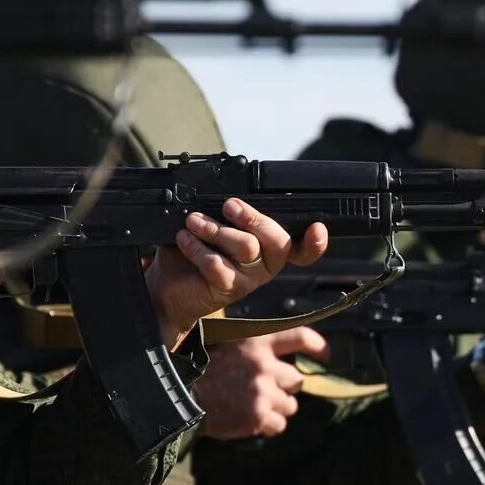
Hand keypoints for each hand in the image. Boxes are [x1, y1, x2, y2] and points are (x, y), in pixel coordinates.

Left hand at [145, 198, 327, 350]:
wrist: (166, 286)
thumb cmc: (192, 251)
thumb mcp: (214, 225)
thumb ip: (229, 214)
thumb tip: (230, 194)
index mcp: (268, 247)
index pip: (302, 248)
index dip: (315, 243)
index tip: (318, 227)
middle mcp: (265, 265)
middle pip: (277, 241)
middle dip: (254, 218)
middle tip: (229, 206)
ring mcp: (249, 280)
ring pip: (246, 247)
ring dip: (216, 228)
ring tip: (194, 220)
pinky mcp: (227, 290)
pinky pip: (218, 264)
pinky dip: (197, 246)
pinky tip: (184, 238)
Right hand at [194, 327, 329, 438]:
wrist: (182, 396)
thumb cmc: (201, 369)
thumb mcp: (226, 344)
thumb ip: (253, 347)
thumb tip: (274, 354)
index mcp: (257, 342)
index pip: (300, 337)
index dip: (318, 347)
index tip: (326, 356)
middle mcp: (265, 365)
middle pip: (296, 379)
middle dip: (284, 387)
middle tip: (261, 390)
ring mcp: (263, 392)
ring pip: (290, 405)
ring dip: (276, 407)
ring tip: (252, 405)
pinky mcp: (259, 416)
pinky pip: (279, 424)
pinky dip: (267, 425)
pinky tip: (249, 420)